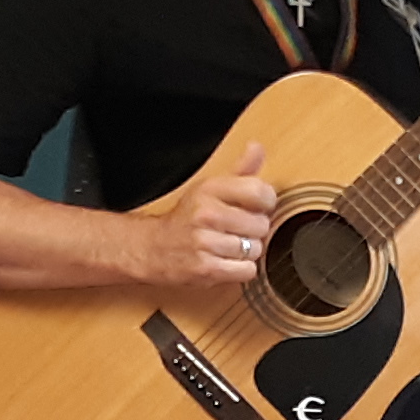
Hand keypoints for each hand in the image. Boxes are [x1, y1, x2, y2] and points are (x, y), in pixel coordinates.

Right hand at [137, 142, 275, 293]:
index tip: (256, 207)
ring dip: (247, 252)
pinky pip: (247, 271)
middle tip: (237, 230)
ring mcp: (205, 243)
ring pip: (255, 249)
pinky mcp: (206, 269)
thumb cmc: (187, 218)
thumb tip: (257, 148)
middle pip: (261, 225)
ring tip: (228, 247)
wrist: (153, 248)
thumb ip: (240, 171)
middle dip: (254, 231)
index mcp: (210, 189)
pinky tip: (226, 261)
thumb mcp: (210, 188)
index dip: (266, 203)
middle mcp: (207, 214)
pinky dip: (241, 270)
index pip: (260, 191)